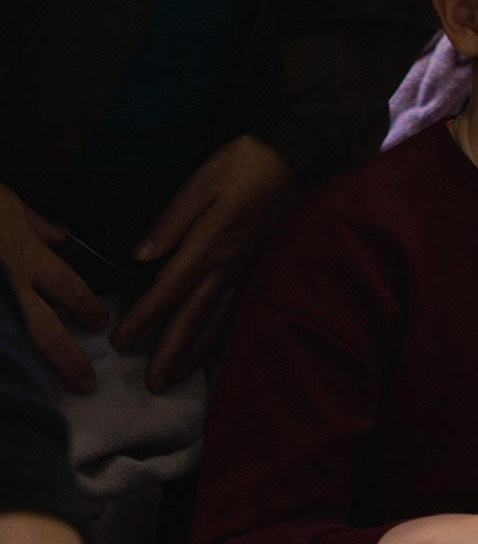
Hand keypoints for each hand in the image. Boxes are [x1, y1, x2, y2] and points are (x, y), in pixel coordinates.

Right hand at [0, 186, 103, 393]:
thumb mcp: (6, 202)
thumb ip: (36, 223)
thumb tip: (63, 235)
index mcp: (26, 257)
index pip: (71, 289)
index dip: (89, 308)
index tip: (99, 323)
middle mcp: (8, 286)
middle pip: (46, 332)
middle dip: (68, 360)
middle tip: (85, 384)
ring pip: (13, 345)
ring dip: (28, 373)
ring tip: (41, 399)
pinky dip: (4, 360)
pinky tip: (7, 380)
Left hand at [114, 134, 300, 390]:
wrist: (289, 159)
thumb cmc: (241, 165)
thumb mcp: (201, 183)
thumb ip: (172, 221)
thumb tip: (141, 256)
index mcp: (208, 243)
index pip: (170, 288)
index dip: (145, 317)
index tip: (122, 341)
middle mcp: (225, 263)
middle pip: (194, 316)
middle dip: (173, 351)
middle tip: (154, 384)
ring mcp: (242, 266)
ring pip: (216, 318)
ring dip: (195, 350)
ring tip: (178, 377)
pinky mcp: (252, 264)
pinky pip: (233, 307)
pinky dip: (219, 333)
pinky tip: (210, 346)